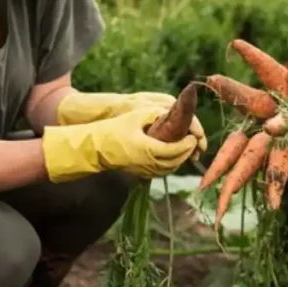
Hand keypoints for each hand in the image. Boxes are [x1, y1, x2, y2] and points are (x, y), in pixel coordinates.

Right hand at [41, 105, 200, 182]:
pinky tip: (172, 155)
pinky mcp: (139, 172)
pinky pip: (161, 171)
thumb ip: (154, 114)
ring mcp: (144, 169)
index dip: (187, 144)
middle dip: (186, 152)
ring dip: (179, 159)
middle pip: (175, 161)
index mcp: (148, 149)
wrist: (94, 147)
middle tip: (193, 142)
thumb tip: (170, 114)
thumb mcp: (135, 117)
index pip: (175, 149)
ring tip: (185, 148)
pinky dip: (170, 165)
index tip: (193, 137)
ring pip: (169, 169)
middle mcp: (148, 163)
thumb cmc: (113, 129)